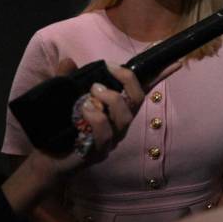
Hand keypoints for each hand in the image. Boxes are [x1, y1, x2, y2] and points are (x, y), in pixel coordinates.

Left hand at [4, 62, 144, 214]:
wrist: (46, 161)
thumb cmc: (59, 129)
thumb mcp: (61, 98)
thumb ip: (65, 78)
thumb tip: (68, 60)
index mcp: (116, 108)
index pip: (142, 90)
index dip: (159, 76)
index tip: (176, 62)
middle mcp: (118, 123)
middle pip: (137, 99)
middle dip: (127, 80)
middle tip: (109, 70)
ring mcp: (111, 138)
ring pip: (124, 116)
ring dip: (110, 98)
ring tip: (92, 93)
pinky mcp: (97, 151)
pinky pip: (104, 133)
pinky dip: (96, 117)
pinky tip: (85, 109)